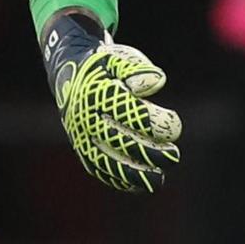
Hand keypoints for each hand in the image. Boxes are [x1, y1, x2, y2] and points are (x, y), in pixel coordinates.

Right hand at [42, 12, 181, 192]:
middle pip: (117, 140)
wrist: (69, 73)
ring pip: (105, 160)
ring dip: (133, 174)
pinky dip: (117, 178)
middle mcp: (85, 117)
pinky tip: (139, 185)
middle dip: (148, 152)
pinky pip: (97, 167)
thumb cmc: (104, 65)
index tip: (175, 125)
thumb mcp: (118, 58)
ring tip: (158, 180)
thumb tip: (157, 82)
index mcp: (96, 92)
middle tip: (174, 156)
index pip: (126, 112)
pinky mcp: (80, 147)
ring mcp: (80, 135)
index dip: (151, 122)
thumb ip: (136, 69)